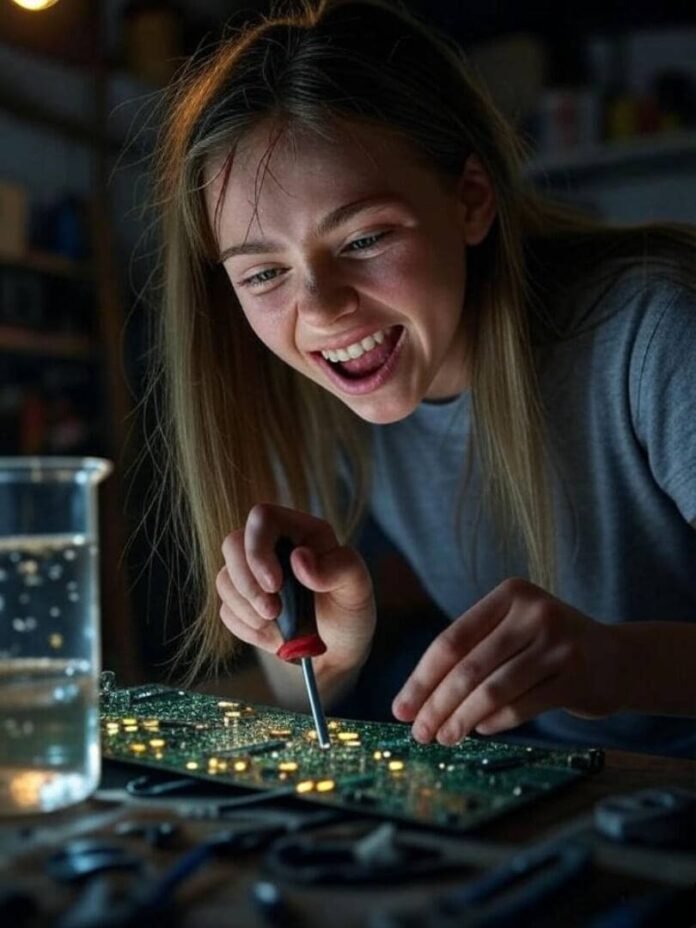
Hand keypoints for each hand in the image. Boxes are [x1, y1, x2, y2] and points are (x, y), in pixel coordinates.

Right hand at [217, 503, 375, 679]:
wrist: (335, 651)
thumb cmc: (349, 613)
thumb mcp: (358, 589)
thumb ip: (340, 567)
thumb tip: (299, 558)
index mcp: (301, 532)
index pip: (262, 517)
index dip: (258, 549)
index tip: (274, 584)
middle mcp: (273, 546)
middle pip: (232, 544)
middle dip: (247, 583)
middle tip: (272, 611)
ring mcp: (253, 574)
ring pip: (225, 579)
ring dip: (248, 609)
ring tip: (279, 625)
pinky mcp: (241, 602)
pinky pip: (226, 610)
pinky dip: (247, 628)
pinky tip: (273, 635)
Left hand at [392, 578, 621, 743]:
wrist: (617, 658)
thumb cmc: (547, 646)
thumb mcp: (513, 631)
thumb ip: (471, 654)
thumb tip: (417, 700)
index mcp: (510, 594)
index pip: (451, 640)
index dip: (421, 678)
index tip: (401, 708)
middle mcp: (534, 612)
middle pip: (468, 668)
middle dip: (437, 705)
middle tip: (419, 732)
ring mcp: (558, 644)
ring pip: (493, 690)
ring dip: (462, 719)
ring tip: (444, 737)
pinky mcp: (575, 676)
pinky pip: (521, 706)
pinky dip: (495, 722)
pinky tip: (480, 730)